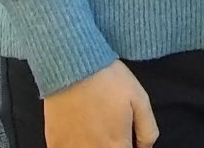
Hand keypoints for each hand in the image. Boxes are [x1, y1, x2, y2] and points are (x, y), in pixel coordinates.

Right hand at [42, 59, 158, 147]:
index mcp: (116, 146)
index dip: (128, 147)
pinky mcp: (55, 144)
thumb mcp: (140, 98)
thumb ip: (148, 130)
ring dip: (94, 145)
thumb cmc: (107, 78)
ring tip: (95, 129)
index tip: (126, 138)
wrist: (73, 63)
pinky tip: (79, 132)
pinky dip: (75, 145)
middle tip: (112, 131)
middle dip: (112, 146)